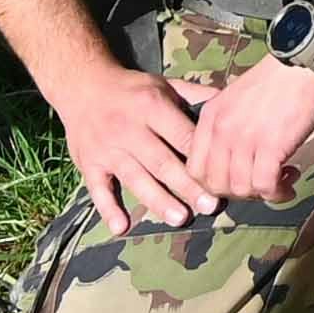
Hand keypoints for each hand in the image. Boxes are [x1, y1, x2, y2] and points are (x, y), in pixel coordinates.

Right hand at [50, 59, 214, 228]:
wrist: (82, 86)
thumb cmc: (132, 90)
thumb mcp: (164, 84)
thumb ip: (195, 95)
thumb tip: (231, 100)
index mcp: (151, 107)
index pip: (180, 134)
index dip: (200, 155)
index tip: (221, 174)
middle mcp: (129, 129)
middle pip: (162, 162)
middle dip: (187, 185)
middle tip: (210, 206)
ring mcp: (107, 149)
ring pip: (135, 178)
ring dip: (157, 200)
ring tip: (180, 219)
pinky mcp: (89, 164)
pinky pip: (98, 189)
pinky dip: (108, 209)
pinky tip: (121, 228)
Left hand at [185, 48, 313, 207]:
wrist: (305, 63)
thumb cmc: (279, 78)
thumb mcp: (237, 98)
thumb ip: (228, 125)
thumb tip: (236, 158)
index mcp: (210, 117)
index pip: (195, 168)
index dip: (214, 183)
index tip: (236, 181)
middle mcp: (221, 130)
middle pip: (214, 184)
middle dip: (238, 193)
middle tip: (259, 185)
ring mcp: (244, 139)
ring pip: (240, 189)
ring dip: (261, 194)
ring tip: (280, 182)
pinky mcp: (271, 146)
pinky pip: (266, 185)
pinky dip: (278, 192)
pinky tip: (289, 182)